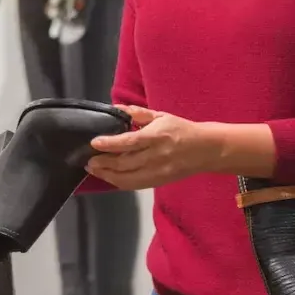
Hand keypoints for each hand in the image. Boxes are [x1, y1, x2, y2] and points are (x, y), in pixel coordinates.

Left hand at [85, 106, 215, 189]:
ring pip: (127, 178)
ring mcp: (158, 171)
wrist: (206, 150)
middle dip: (103, 163)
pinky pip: (135, 185)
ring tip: (94, 170)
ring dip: (107, 175)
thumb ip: (138, 114)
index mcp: (157, 136)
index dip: (109, 144)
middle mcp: (157, 156)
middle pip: (124, 163)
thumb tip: (117, 109)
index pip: (129, 142)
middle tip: (88, 160)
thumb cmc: (182, 130)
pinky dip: (119, 182)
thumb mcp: (161, 116)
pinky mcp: (159, 182)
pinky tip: (110, 177)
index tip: (94, 143)